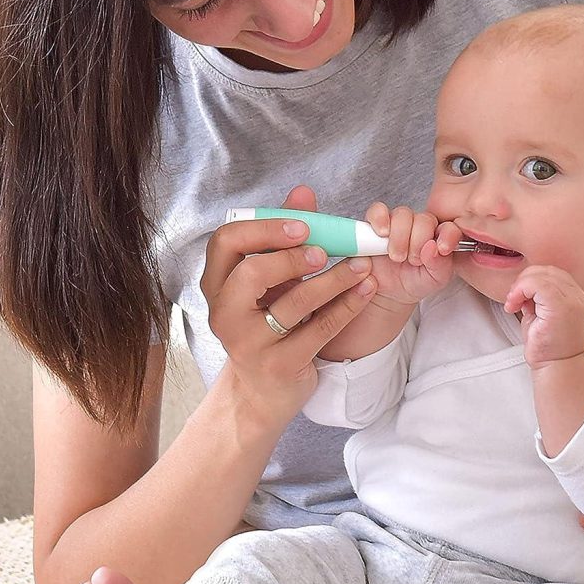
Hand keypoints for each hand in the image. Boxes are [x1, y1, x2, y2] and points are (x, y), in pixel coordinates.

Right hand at [201, 185, 377, 422]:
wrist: (262, 392)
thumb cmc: (265, 322)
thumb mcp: (268, 282)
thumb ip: (282, 236)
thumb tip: (303, 191)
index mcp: (217, 285)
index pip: (225, 243)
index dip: (263, 228)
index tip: (301, 225)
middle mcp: (225, 314)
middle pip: (251, 273)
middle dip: (292, 256)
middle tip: (325, 250)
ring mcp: (250, 343)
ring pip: (293, 303)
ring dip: (334, 279)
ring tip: (362, 265)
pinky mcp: (280, 365)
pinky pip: (320, 329)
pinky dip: (348, 305)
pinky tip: (367, 289)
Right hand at [363, 203, 461, 306]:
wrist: (388, 292)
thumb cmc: (414, 282)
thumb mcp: (433, 280)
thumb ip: (439, 266)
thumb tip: (432, 247)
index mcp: (437, 237)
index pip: (447, 226)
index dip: (446, 234)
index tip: (440, 249)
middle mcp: (418, 226)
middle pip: (424, 219)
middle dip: (418, 240)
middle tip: (412, 260)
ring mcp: (397, 223)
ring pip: (402, 214)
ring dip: (399, 235)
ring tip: (396, 256)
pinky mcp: (376, 224)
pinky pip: (377, 210)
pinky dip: (380, 219)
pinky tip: (382, 234)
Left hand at [504, 265, 583, 367]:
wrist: (559, 367)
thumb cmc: (549, 347)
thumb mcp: (541, 314)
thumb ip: (536, 297)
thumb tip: (523, 287)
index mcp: (574, 295)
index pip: (551, 273)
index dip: (531, 279)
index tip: (519, 297)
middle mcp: (576, 295)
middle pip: (545, 270)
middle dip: (524, 281)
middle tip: (513, 300)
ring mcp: (571, 299)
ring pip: (539, 274)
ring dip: (520, 286)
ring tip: (513, 304)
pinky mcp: (560, 306)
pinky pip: (537, 284)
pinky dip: (520, 290)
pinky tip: (514, 306)